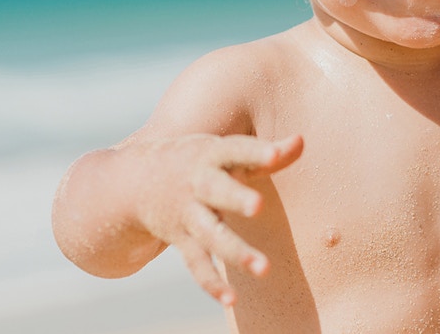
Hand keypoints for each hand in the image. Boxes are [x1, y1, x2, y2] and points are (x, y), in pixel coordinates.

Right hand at [130, 133, 303, 304]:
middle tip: (258, 206)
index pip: (236, 151)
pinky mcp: (181, 240)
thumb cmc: (200, 162)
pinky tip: (231, 299)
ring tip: (264, 268)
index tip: (276, 154)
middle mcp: (198, 184)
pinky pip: (197, 263)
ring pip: (211, 234)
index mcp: (212, 155)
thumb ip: (265, 153)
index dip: (256, 152)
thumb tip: (302, 141)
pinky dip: (212, 283)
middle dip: (236, 198)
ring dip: (236, 251)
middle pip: (216, 191)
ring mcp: (187, 214)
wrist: (137, 180)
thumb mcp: (227, 152)